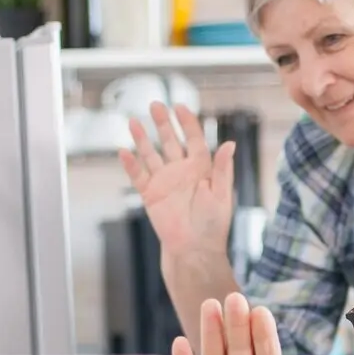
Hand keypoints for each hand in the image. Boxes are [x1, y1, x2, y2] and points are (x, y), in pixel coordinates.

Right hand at [119, 101, 235, 261]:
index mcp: (201, 169)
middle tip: (155, 105)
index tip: (180, 107)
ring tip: (133, 121)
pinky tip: (123, 151)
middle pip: (170, 141)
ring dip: (143, 139)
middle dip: (163, 123)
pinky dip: (131, 164)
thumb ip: (223, 168)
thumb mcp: (222, 195)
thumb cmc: (213, 225)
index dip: (188, 123)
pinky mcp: (151, 195)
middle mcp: (181, 172)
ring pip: (151, 155)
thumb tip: (230, 143)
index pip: (194, 139)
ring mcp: (165, 182)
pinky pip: (138, 176)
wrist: (195, 249)